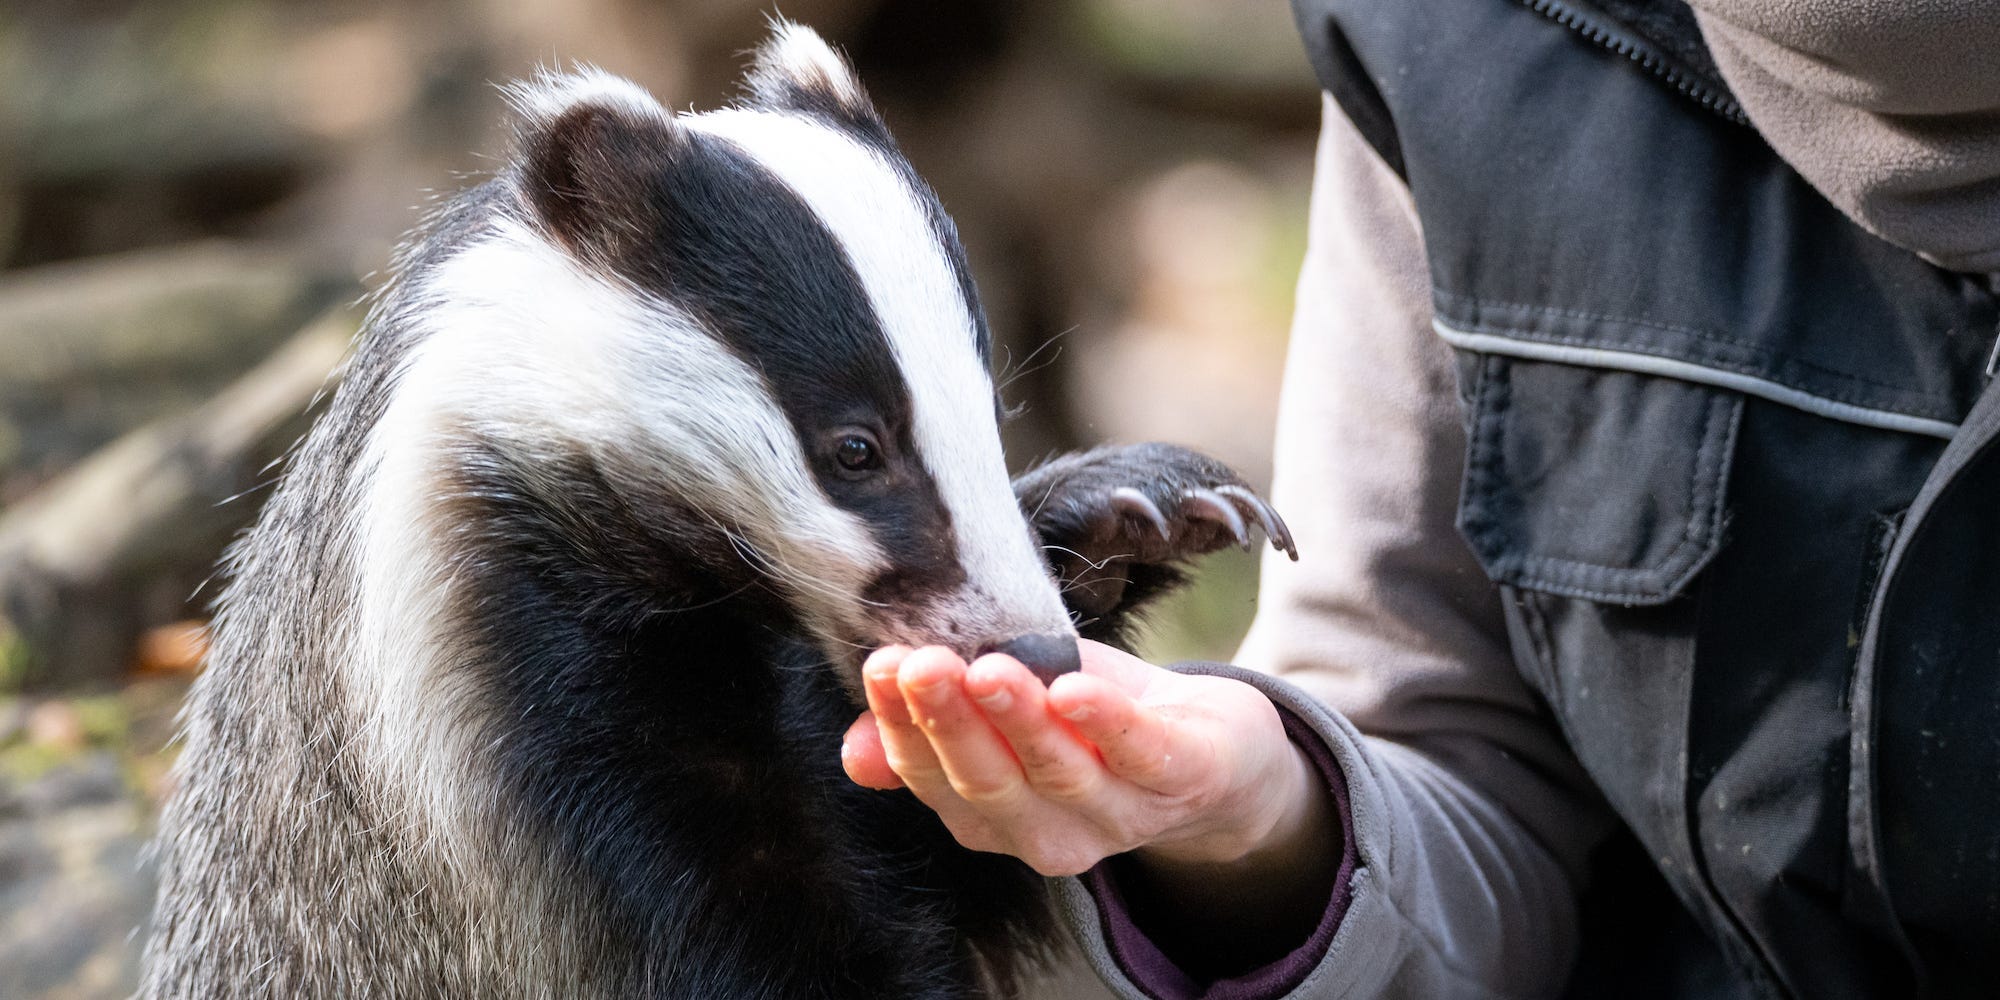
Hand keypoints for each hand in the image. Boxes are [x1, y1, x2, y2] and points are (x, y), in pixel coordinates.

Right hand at [841, 640, 1327, 878]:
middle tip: (923, 666)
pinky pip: (1141, 755)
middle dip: (950, 724)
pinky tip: (1075, 689)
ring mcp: (1120, 815)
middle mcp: (1049, 833)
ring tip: (989, 669)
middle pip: (989, 784)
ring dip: (1019, 722)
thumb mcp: (1008, 711)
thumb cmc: (1095, 720)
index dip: (902, 727)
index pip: (934, 777)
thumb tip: (854, 751)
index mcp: (995, 815)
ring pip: (1058, 774)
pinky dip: (1107, 724)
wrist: (1216, 745)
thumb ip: (936, 725)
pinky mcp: (1184, 778)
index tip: (882, 667)